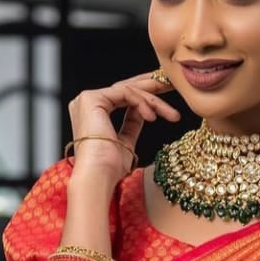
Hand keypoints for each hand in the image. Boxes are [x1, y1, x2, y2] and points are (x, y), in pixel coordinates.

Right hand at [67, 72, 180, 186]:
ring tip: (173, 115)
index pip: (123, 97)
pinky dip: (143, 103)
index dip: (146, 96)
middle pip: (126, 88)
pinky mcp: (92, 98)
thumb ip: (132, 124)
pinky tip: (153, 117)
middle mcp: (86, 103)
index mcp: (92, 113)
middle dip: (152, 86)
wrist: (99, 176)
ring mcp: (87, 99)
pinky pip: (126, 93)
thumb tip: (145, 112)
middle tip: (173, 84)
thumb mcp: (126, 142)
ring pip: (129, 90)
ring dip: (154, 101)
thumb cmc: (110, 168)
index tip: (166, 100)